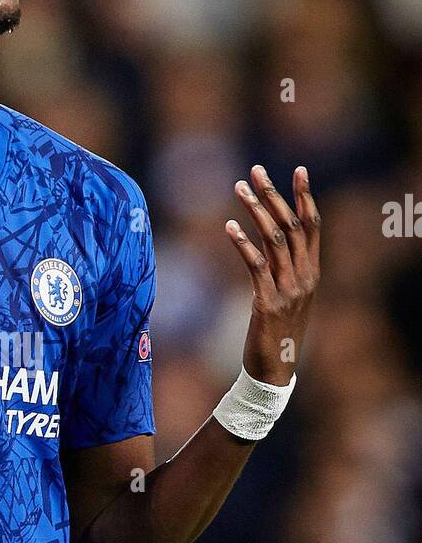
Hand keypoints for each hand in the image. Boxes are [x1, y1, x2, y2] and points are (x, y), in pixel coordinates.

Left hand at [226, 164, 320, 384]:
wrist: (274, 372)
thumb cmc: (276, 333)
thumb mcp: (289, 297)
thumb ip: (285, 269)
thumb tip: (272, 242)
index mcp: (312, 273)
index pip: (313, 226)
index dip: (305, 197)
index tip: (298, 170)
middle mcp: (305, 277)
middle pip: (293, 225)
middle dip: (274, 195)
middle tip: (256, 171)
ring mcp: (288, 290)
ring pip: (275, 240)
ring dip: (256, 211)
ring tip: (239, 190)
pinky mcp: (267, 302)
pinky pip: (256, 266)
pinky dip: (243, 243)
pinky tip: (229, 227)